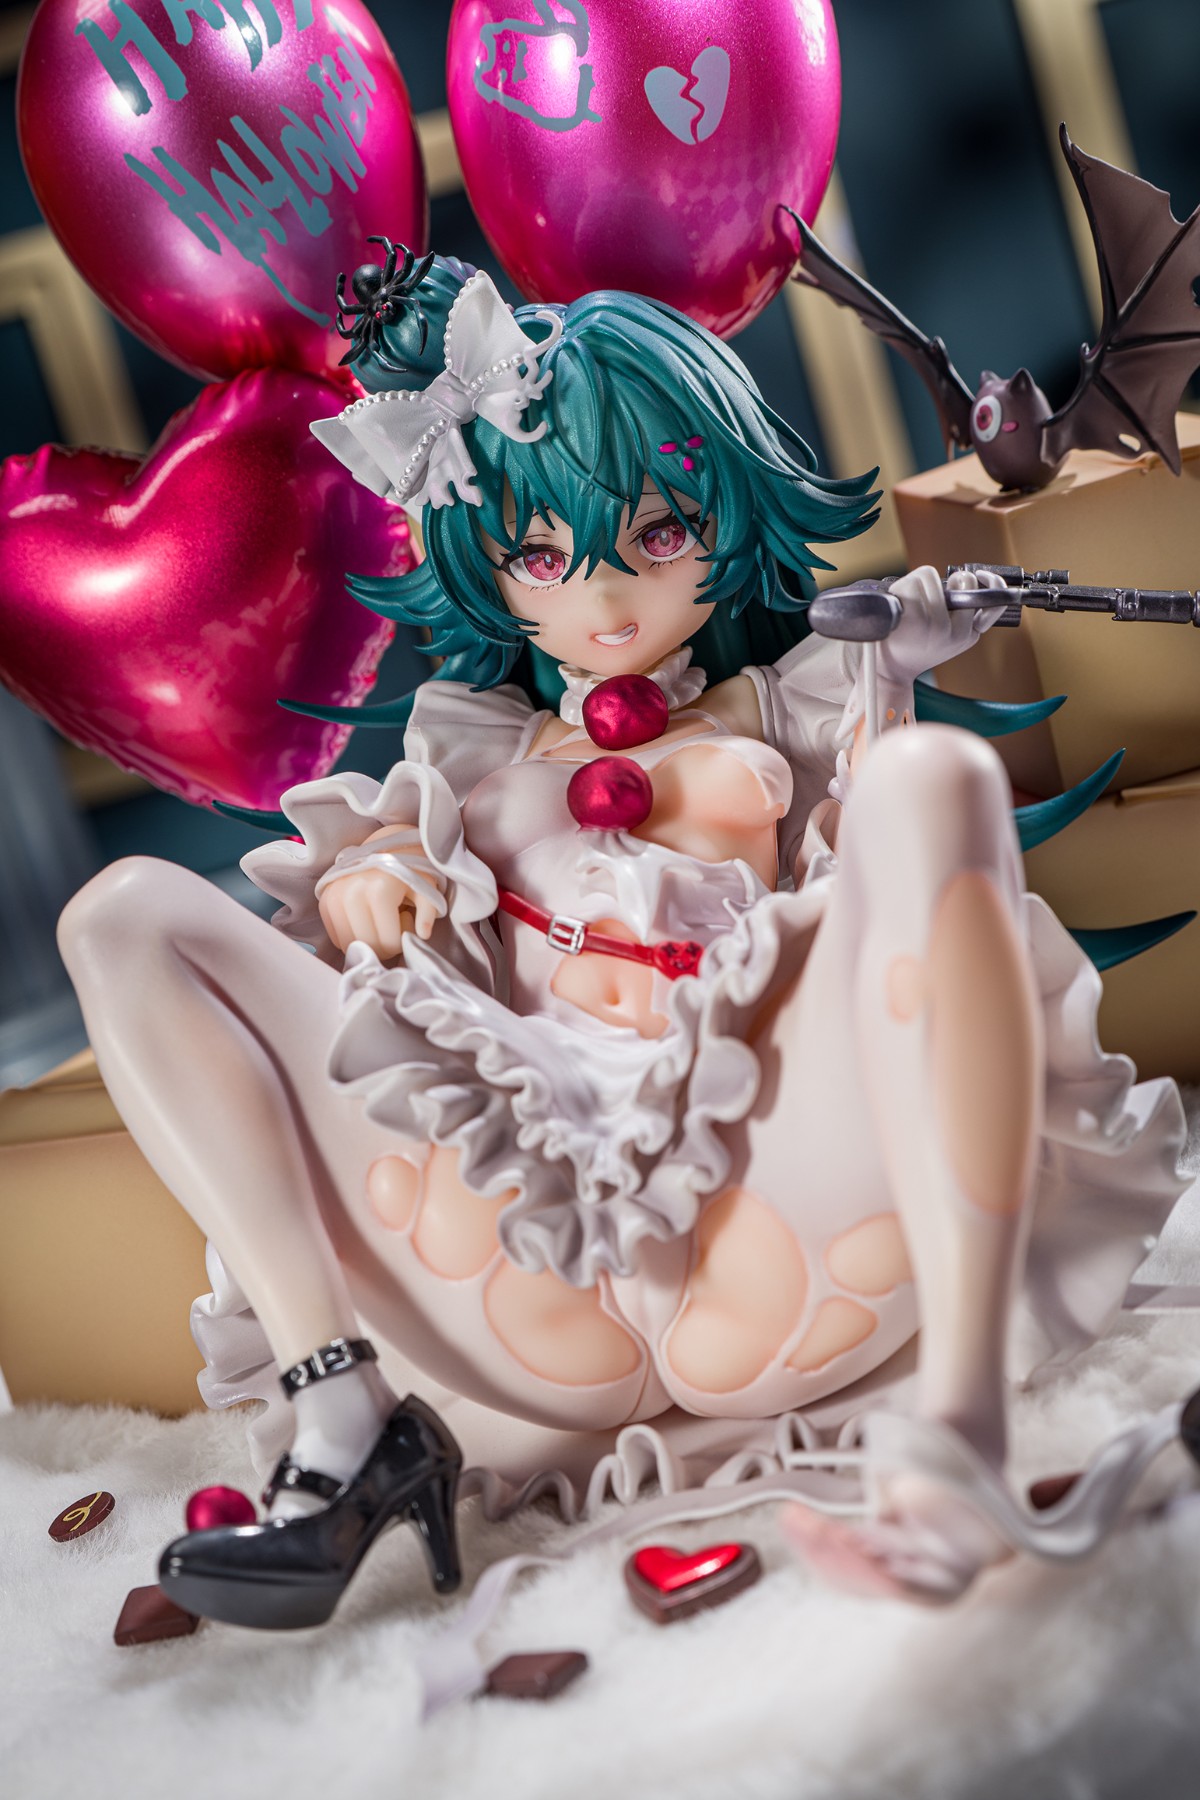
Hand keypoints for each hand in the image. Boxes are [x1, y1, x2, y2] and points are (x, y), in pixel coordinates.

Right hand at [317, 867, 438, 960]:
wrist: (386, 845)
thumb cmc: (410, 869)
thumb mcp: (427, 887)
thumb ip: (428, 913)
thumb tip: (423, 935)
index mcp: (380, 891)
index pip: (388, 942)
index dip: (401, 942)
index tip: (407, 923)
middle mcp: (353, 893)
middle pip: (369, 945)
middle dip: (385, 946)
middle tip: (394, 927)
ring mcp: (335, 896)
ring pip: (350, 944)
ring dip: (367, 942)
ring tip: (379, 923)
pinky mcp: (325, 899)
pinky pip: (335, 935)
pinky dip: (351, 936)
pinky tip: (365, 921)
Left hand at [879, 564, 1006, 685]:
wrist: (888, 669)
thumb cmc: (917, 644)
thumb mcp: (950, 635)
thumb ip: (965, 612)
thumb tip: (967, 577)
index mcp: (968, 635)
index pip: (995, 604)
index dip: (994, 584)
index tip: (981, 575)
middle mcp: (955, 633)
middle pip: (962, 580)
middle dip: (947, 580)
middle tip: (931, 594)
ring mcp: (935, 627)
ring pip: (931, 577)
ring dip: (919, 583)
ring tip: (911, 603)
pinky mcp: (912, 620)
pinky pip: (912, 583)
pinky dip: (903, 586)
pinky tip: (900, 606)